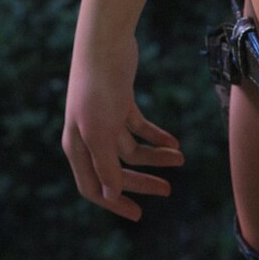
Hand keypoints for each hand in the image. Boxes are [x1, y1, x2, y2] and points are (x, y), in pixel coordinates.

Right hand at [61, 27, 184, 221]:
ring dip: (156, 156)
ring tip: (180, 159)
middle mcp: (89, 136)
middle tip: (168, 191)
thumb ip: (105, 164)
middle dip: (141, 182)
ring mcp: (105, 119)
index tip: (138, 215)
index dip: (114, 202)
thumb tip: (112, 195)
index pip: (93, 187)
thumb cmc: (97, 87)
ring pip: (132, 149)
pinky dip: (156, 135)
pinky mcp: (120, 102)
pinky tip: (174, 142)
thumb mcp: (100, 130)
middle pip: (116, 170)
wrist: (104, 44)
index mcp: (77, 147)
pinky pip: (139, 128)